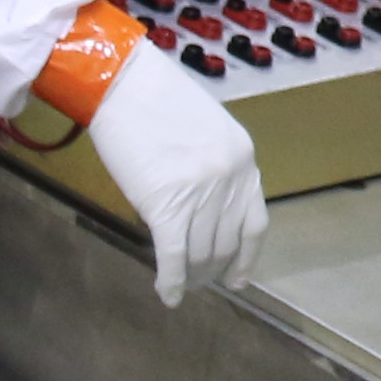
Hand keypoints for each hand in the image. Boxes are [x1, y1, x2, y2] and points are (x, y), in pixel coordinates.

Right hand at [83, 47, 267, 305]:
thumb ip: (215, 171)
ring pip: (201, 253)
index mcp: (245, 160)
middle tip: (199, 284)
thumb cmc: (158, 103)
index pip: (255, 224)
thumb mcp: (206, 134)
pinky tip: (167, 296)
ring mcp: (201, 193)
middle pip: (225, 243)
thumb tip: (207, 213)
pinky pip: (174, 256)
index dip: (246, 256)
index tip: (238, 277)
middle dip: (212, 270)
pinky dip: (171, 281)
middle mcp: (231, 179)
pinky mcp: (166, 204)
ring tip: (182, 287)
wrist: (125, 84)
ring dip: (192, 277)